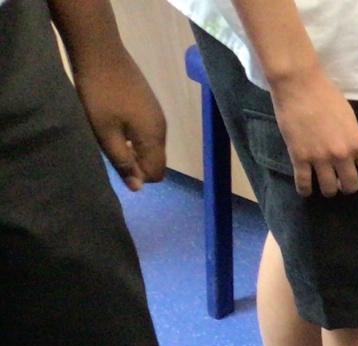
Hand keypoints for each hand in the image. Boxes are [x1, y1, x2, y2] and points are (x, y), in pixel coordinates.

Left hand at [73, 51, 165, 189]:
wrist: (101, 51)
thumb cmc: (100, 94)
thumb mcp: (105, 132)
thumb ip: (122, 161)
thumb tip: (137, 188)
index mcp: (153, 138)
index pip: (156, 173)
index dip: (137, 176)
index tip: (115, 162)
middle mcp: (161, 129)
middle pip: (155, 160)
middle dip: (136, 162)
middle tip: (109, 148)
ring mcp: (157, 114)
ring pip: (150, 145)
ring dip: (133, 148)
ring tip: (109, 133)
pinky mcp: (149, 103)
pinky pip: (147, 130)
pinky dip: (133, 134)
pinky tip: (115, 120)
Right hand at [269, 67, 357, 197]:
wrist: (299, 84)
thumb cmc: (326, 95)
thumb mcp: (350, 118)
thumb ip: (353, 139)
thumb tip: (353, 156)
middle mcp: (342, 155)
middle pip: (350, 186)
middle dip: (347, 188)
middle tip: (341, 183)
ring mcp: (320, 158)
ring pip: (329, 190)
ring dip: (328, 190)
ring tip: (324, 184)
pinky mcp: (299, 157)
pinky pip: (304, 184)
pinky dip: (305, 190)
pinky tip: (306, 189)